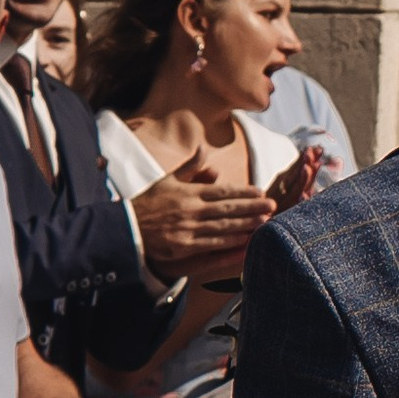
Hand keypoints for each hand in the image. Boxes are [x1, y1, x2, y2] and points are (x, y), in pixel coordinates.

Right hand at [134, 149, 276, 279]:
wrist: (126, 227)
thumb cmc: (148, 203)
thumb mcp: (168, 180)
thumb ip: (190, 168)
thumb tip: (205, 150)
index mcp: (189, 192)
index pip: (222, 191)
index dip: (243, 192)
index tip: (260, 191)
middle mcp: (191, 209)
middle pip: (227, 208)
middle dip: (252, 207)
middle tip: (272, 205)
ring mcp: (188, 228)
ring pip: (224, 226)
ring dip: (246, 224)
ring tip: (266, 222)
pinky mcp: (184, 246)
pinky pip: (213, 244)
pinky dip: (231, 243)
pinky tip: (246, 241)